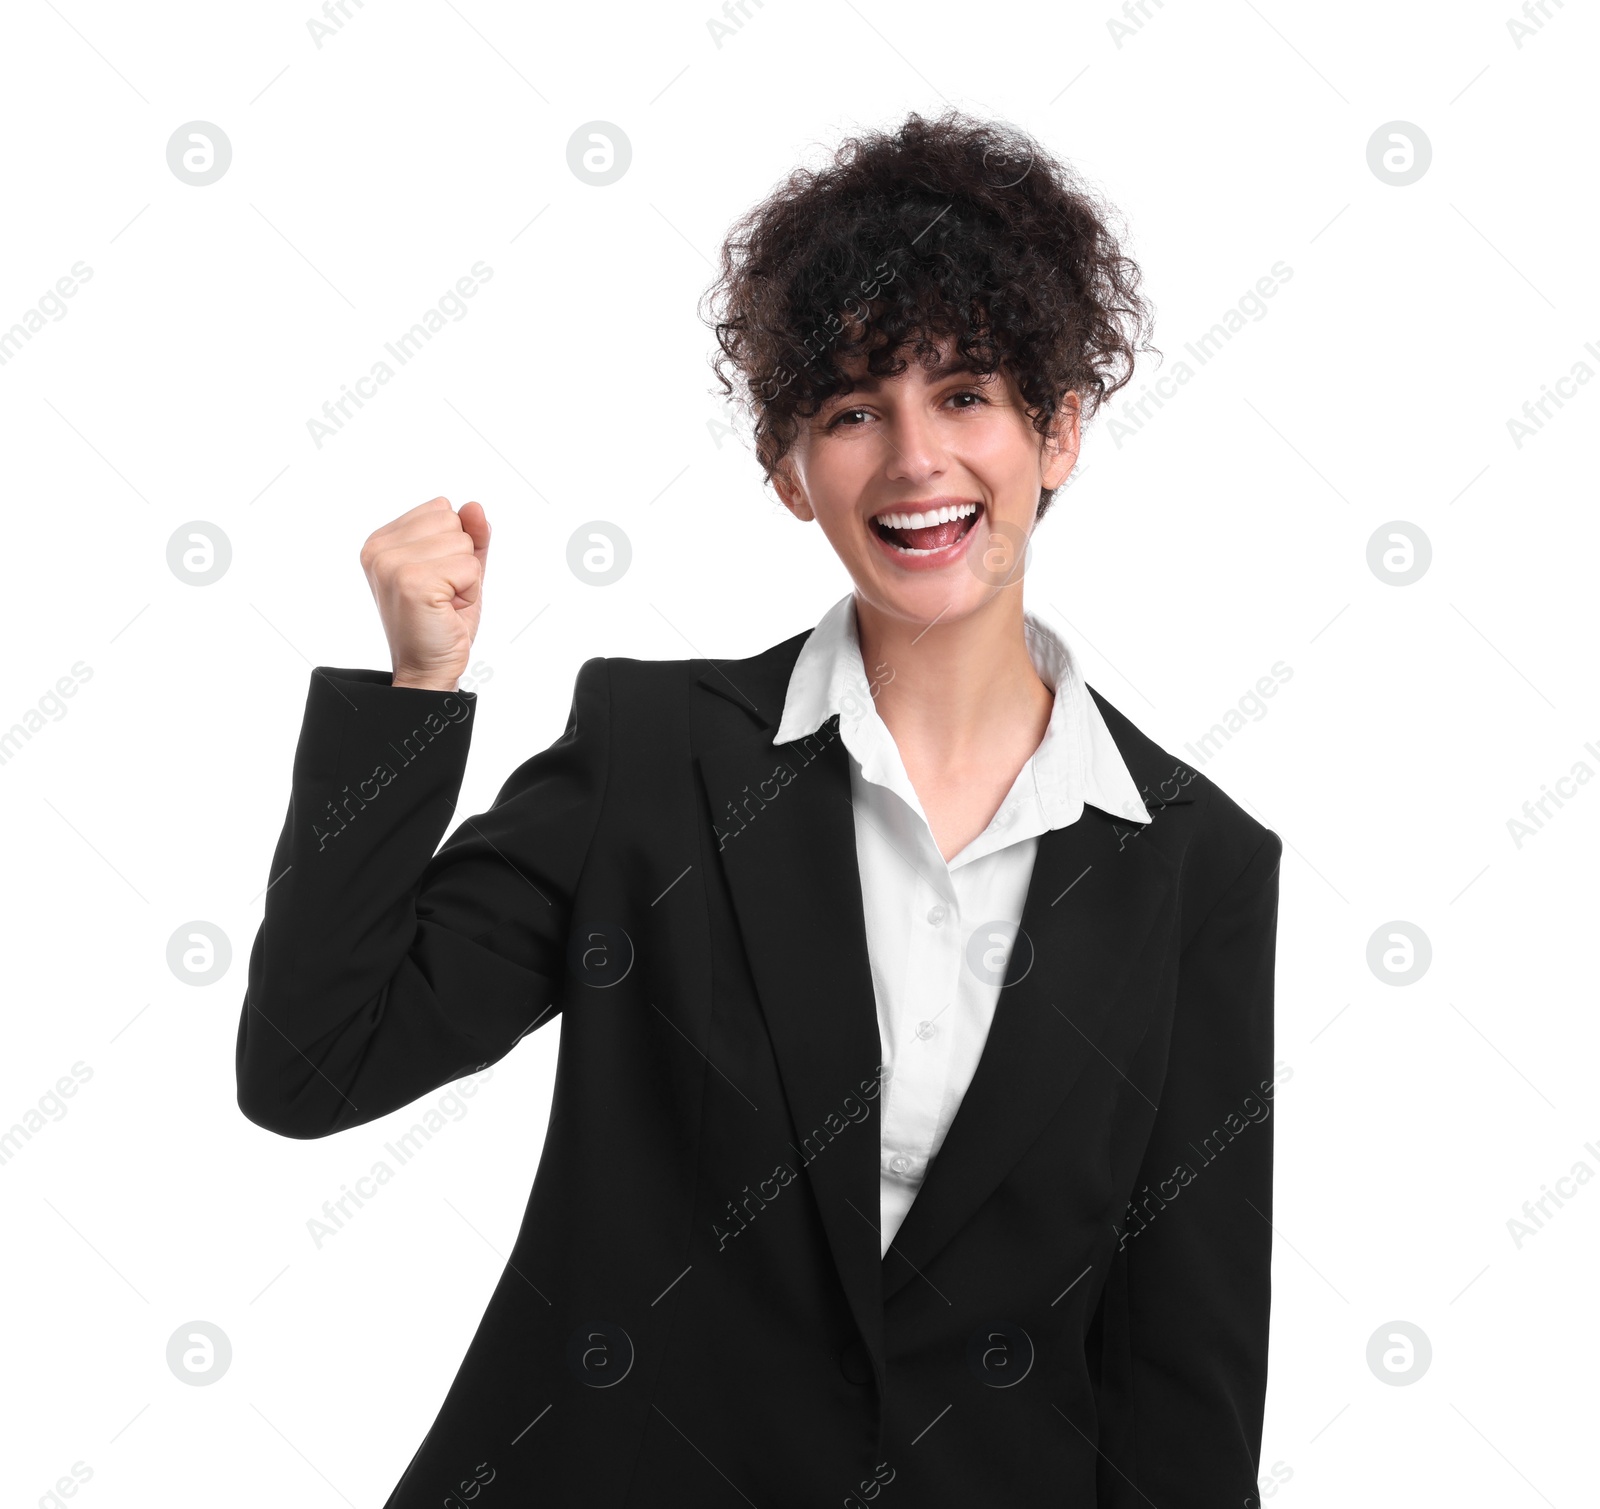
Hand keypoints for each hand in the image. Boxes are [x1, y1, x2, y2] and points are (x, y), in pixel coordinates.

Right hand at [359, 496, 490, 690]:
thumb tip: (474, 506)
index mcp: (382, 541)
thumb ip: (469, 536)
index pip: (441, 508)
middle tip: (443, 594)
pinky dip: (470, 592)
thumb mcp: (460, 570)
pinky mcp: (412, 582)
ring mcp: (392, 564)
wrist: (428, 669)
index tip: (437, 579)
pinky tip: (447, 610)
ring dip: (466, 577)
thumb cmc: (441, 622)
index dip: (453, 545)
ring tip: (444, 602)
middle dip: (461, 559)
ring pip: (463, 542)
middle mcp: (379, 549)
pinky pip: (469, 567)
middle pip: (452, 520)